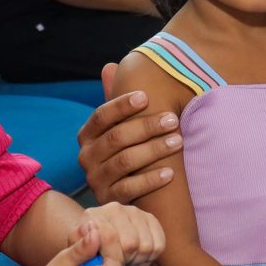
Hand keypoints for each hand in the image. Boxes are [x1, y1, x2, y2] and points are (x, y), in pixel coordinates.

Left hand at [75, 202, 164, 265]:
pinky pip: (158, 245)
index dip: (112, 260)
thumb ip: (80, 249)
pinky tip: (137, 256)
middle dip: (125, 261)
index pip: (109, 237)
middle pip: (130, 244)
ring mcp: (134, 212)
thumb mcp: (78, 255)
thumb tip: (92, 236)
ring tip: (126, 260)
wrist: (101, 246)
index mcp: (93, 215)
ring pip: (146, 246)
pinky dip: (150, 256)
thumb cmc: (89, 254)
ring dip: (137, 260)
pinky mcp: (151, 219)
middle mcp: (114, 208)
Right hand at [77, 63, 182, 203]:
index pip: (101, 116)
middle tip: (173, 119)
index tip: (147, 96)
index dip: (122, 105)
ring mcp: (95, 180)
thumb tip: (109, 65)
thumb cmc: (130, 151)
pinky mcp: (109, 200)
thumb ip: (116, 99)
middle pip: (116, 138)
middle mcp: (86, 157)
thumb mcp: (121, 126)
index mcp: (87, 136)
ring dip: (155, 150)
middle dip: (147, 126)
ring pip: (125, 162)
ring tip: (179, 141)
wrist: (131, 195)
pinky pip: (130, 189)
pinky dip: (151, 179)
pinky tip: (172, 172)